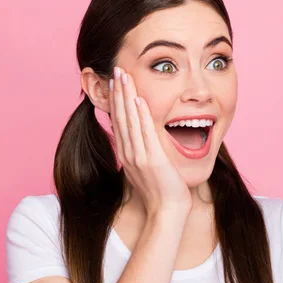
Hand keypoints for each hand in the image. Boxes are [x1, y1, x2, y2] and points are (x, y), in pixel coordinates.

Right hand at [109, 66, 191, 214]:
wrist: (167, 211)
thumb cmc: (161, 192)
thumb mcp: (146, 168)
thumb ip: (142, 153)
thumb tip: (140, 142)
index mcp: (128, 154)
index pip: (119, 121)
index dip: (116, 100)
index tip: (115, 82)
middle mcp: (130, 152)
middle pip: (121, 116)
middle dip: (118, 92)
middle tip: (116, 70)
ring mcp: (140, 155)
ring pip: (130, 120)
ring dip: (126, 96)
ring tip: (123, 76)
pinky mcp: (152, 159)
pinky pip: (145, 132)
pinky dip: (141, 114)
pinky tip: (138, 98)